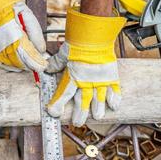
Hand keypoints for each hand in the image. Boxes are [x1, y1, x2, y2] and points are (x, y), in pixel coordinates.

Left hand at [46, 8, 125, 126]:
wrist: (94, 38)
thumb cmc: (77, 44)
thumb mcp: (63, 54)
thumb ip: (56, 63)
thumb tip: (47, 68)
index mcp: (72, 77)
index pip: (63, 95)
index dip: (57, 104)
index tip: (53, 112)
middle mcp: (86, 82)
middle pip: (82, 102)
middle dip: (79, 114)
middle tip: (77, 123)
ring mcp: (99, 80)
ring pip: (98, 99)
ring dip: (97, 109)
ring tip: (97, 117)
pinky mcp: (111, 76)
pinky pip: (114, 90)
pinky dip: (114, 98)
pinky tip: (114, 106)